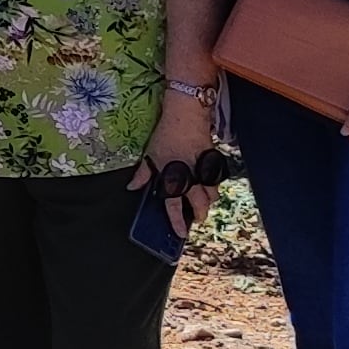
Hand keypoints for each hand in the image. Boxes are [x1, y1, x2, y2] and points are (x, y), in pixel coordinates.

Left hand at [131, 91, 218, 227]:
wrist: (187, 114)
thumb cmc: (166, 134)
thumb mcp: (150, 154)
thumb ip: (142, 174)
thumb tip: (131, 187)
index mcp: (174, 177)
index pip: (174, 206)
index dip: (177, 222)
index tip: (180, 233)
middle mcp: (191, 177)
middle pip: (202, 204)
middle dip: (200, 214)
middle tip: (197, 218)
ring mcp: (204, 170)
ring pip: (213, 193)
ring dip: (209, 200)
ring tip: (203, 201)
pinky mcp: (213, 161)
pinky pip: (217, 179)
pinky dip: (214, 185)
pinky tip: (208, 184)